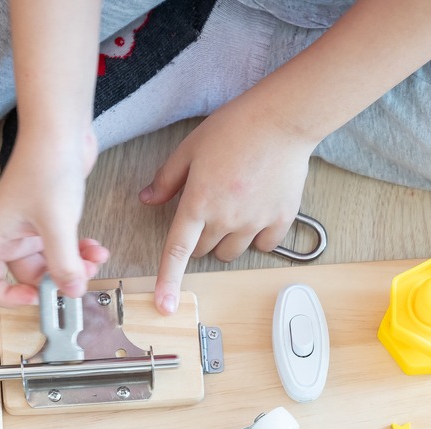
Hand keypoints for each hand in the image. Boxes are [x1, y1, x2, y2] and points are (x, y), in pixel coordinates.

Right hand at [0, 128, 108, 306]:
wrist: (60, 127)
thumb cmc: (47, 163)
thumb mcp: (57, 223)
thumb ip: (63, 263)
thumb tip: (70, 291)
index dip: (6, 297)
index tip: (34, 297)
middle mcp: (10, 233)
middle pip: (26, 275)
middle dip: (56, 279)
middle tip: (81, 277)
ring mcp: (29, 224)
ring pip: (49, 261)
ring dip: (73, 265)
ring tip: (95, 259)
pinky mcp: (49, 215)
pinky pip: (61, 245)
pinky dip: (78, 250)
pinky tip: (95, 246)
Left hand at [139, 96, 315, 313]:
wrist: (283, 119)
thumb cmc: (235, 127)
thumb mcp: (190, 148)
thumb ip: (166, 179)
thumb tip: (147, 199)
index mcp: (198, 202)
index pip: (177, 251)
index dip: (168, 281)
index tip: (164, 306)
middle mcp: (225, 218)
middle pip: (204, 251)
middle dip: (201, 237)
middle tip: (210, 206)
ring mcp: (255, 222)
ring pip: (231, 252)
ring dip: (226, 240)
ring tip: (235, 206)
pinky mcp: (280, 219)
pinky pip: (264, 245)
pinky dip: (257, 237)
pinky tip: (258, 212)